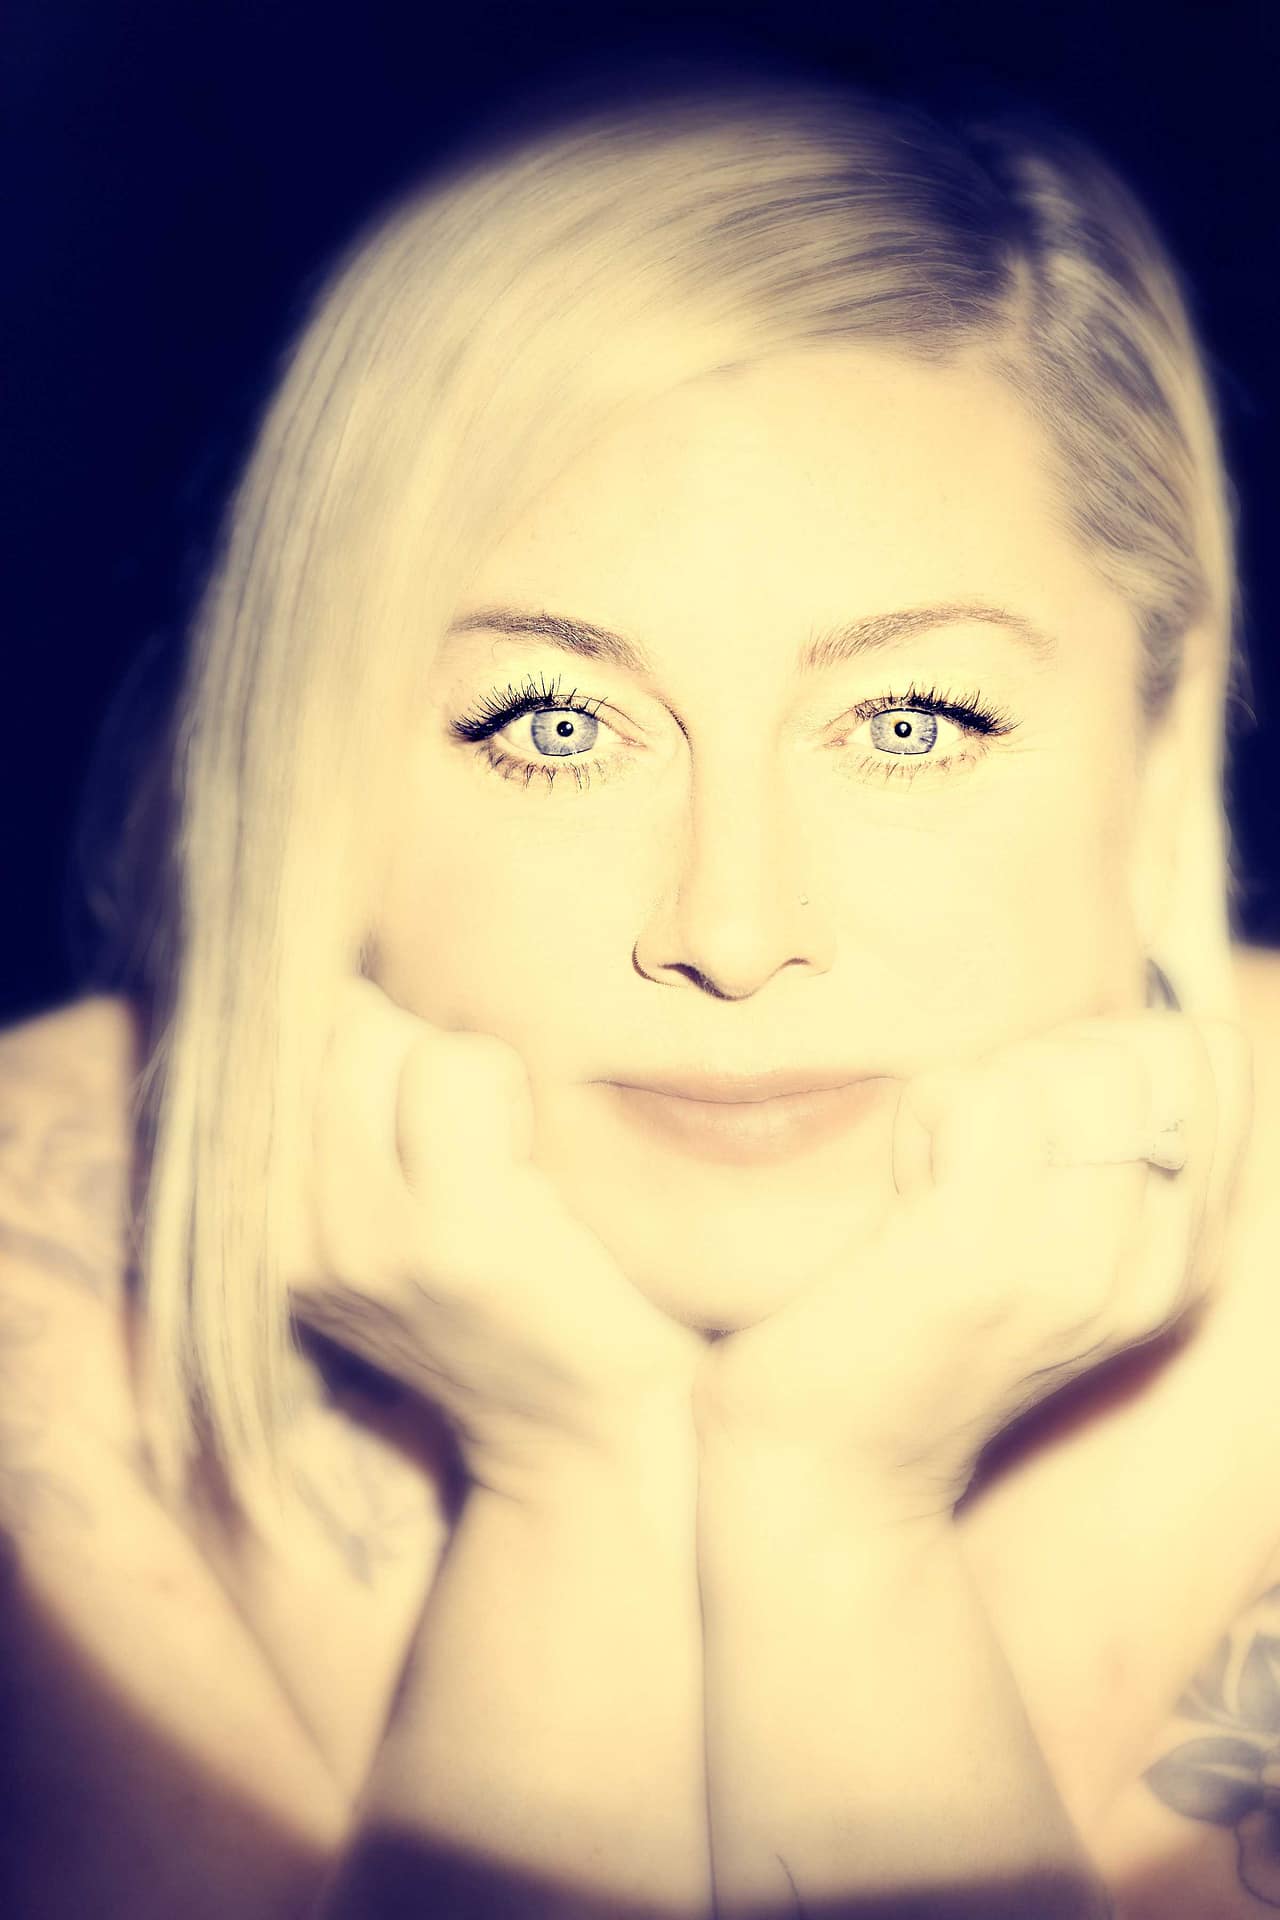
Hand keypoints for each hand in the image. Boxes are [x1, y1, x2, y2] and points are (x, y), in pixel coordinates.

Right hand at [284, 978, 703, 1502]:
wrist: (582, 1427)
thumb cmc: (502, 1285)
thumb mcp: (378, 1209)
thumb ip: (330, 1112)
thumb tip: (318, 972)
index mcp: (256, 1225)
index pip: (266, 1039)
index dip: (359, 1029)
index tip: (413, 1104)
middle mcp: (283, 1235)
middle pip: (328, 1024)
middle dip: (411, 1044)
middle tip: (466, 1132)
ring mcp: (358, 1240)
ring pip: (390, 1038)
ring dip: (465, 1070)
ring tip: (495, 1155)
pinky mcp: (447, 1239)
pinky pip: (461, 1071)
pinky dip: (510, 1094)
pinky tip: (527, 1172)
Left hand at [693, 1007, 1253, 1518]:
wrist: (831, 1460)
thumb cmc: (911, 1313)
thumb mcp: (1044, 1229)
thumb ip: (1101, 1142)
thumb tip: (1119, 1025)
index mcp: (1190, 1251)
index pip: (1213, 1054)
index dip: (1106, 1046)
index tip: (1034, 1131)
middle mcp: (1164, 1263)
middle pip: (1149, 1045)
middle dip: (1043, 1060)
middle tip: (977, 1156)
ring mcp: (1084, 1263)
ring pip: (1074, 1064)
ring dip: (980, 1090)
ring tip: (939, 1182)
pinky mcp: (988, 1257)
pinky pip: (982, 1094)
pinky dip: (925, 1117)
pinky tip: (906, 1195)